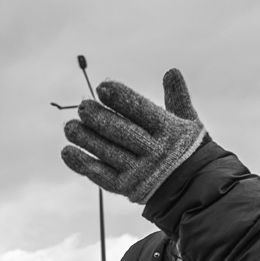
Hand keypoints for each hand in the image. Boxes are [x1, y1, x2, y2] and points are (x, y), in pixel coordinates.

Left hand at [61, 68, 206, 203]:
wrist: (192, 189)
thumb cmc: (187, 150)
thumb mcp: (189, 123)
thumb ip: (177, 99)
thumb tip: (171, 71)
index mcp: (170, 132)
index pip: (143, 112)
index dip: (122, 99)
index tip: (102, 87)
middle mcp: (156, 153)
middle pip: (123, 133)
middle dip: (100, 119)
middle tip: (82, 106)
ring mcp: (141, 173)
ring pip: (109, 154)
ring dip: (87, 140)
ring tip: (69, 127)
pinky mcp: (127, 189)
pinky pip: (102, 176)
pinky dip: (83, 164)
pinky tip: (67, 152)